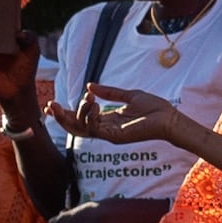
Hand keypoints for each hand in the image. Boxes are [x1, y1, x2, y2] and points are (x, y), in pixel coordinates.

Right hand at [51, 86, 196, 152]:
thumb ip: (109, 92)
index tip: (52, 104)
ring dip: (75, 114)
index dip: (65, 113)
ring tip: (84, 99)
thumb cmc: (154, 108)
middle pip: (75, 127)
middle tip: (51, 106)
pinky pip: (94, 128)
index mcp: (107, 120)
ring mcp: (109, 134)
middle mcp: (105, 128)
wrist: (170, 118)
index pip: (80, 118)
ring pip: (81, 129)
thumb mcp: (128, 95)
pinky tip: (94, 103)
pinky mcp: (114, 137)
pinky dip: (90, 116)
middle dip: (60, 117)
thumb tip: (89, 85)